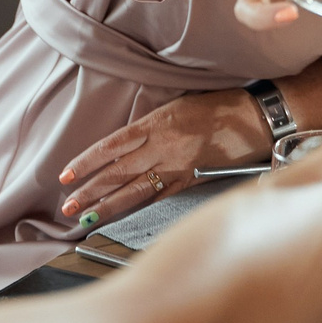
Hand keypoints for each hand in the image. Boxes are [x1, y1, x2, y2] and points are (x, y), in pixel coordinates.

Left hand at [57, 89, 266, 226]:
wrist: (255, 119)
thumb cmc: (219, 106)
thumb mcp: (179, 104)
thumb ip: (152, 124)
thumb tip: (126, 143)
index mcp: (157, 123)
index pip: (112, 146)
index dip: (87, 162)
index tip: (66, 174)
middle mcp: (163, 146)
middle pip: (117, 172)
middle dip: (89, 190)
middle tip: (67, 205)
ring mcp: (177, 166)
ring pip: (134, 189)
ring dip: (107, 205)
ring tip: (85, 217)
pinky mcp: (192, 180)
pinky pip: (160, 197)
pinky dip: (139, 208)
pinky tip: (122, 218)